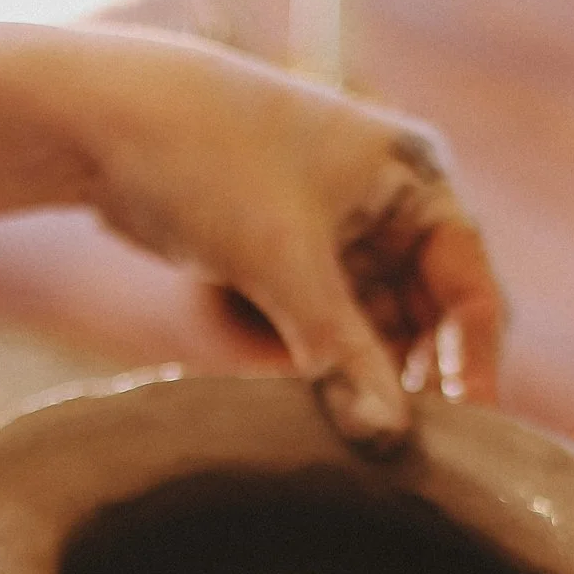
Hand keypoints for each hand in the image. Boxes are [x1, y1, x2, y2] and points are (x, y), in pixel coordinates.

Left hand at [70, 32, 507, 453]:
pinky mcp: (292, 253)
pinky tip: (319, 413)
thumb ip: (343, 355)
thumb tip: (390, 440)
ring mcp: (342, 227)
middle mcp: (392, 199)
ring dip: (369, 378)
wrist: (101, 120)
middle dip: (417, 378)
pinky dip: (328, 364)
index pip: (472, 289)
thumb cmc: (206, 162)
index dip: (473, 366)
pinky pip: (332, 325)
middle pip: (431, 316)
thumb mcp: (283, 263)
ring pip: (379, 327)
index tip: (466, 438)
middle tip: (405, 454)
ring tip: (358, 441)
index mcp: (416, 176)